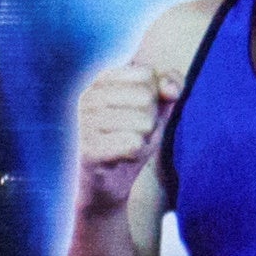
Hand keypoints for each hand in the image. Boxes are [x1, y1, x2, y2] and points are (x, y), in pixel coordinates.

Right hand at [69, 49, 169, 216]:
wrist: (110, 182)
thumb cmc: (133, 137)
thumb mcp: (157, 106)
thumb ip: (170, 85)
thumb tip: (171, 91)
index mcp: (102, 80)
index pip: (146, 73)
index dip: (155, 95)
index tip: (142, 110)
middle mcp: (88, 97)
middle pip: (146, 97)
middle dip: (150, 119)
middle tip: (134, 132)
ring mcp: (85, 123)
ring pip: (143, 121)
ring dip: (143, 138)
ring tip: (128, 144)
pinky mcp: (89, 149)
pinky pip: (134, 145)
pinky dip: (136, 154)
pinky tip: (122, 157)